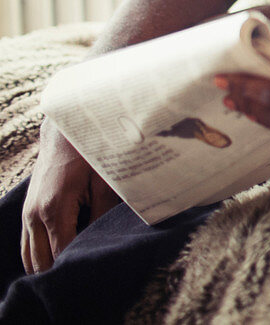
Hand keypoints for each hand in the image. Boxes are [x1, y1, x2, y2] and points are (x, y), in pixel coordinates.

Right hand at [21, 120, 119, 272]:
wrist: (64, 130)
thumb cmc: (90, 153)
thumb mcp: (105, 182)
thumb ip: (105, 214)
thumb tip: (108, 240)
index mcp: (53, 209)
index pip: (62, 253)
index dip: (77, 265)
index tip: (95, 268)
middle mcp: (34, 216)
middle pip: (42, 261)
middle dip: (61, 270)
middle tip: (85, 272)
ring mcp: (27, 214)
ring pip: (31, 256)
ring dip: (49, 265)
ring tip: (73, 268)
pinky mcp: (27, 210)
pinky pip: (28, 244)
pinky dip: (40, 254)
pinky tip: (58, 257)